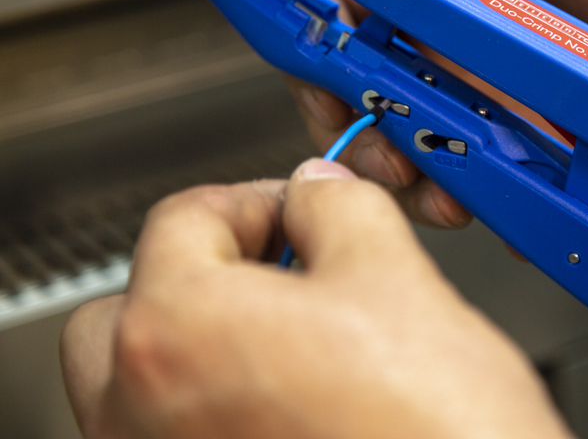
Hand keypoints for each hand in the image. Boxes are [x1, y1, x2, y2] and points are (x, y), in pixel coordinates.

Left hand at [61, 160, 571, 438]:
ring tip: (289, 333)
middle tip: (281, 266)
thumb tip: (318, 194)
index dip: (256, 198)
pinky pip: (174, 432)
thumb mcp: (394, 276)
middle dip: (206, 270)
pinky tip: (290, 396)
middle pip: (132, 305)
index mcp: (175, 330)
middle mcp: (139, 411)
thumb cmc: (433, 431)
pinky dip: (215, 401)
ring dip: (201, 340)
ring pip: (141, 380)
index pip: (183, 219)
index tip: (298, 209)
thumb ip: (340, 207)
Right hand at [288, 0, 587, 225]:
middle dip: (365, 123)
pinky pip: (502, 185)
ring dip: (423, 174)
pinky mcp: (550, 146)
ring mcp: (511, 97)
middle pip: (382, 85)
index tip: (307, 52)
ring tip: (444, 186)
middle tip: (380, 145)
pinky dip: (490, 205)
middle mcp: (478, 40)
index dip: (326, 26)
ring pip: (434, 144)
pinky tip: (500, 206)